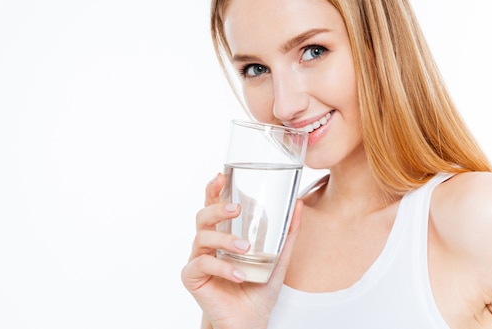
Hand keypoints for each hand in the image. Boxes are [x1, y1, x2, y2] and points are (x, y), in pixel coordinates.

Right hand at [181, 173, 302, 328]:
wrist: (250, 320)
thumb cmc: (258, 288)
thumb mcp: (278, 258)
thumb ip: (287, 233)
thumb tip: (299, 204)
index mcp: (222, 234)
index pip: (213, 206)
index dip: (213, 189)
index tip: (220, 176)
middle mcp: (207, 243)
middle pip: (202, 216)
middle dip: (217, 208)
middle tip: (236, 209)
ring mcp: (197, 259)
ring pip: (201, 237)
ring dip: (224, 240)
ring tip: (245, 249)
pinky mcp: (192, 277)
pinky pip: (202, 264)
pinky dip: (223, 268)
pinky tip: (240, 275)